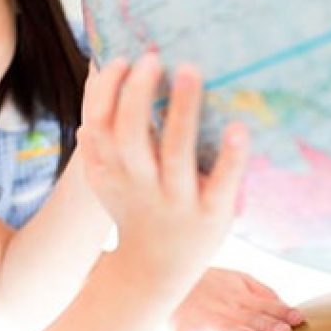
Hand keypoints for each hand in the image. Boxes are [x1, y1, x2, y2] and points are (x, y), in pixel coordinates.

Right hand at [76, 54, 250, 290]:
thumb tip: (92, 87)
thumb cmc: (133, 210)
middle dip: (136, 94)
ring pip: (175, 154)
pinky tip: (239, 127)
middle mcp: (140, 182)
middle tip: (152, 58)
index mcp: (112, 169)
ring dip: (181, 111)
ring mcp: (176, 199)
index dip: (107, 90)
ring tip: (189, 69)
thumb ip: (97, 141)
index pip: (100, 124)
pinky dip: (230, 157)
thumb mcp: (105, 179)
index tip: (123, 59)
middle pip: (130, 135)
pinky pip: (221, 184)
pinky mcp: (212, 214)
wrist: (153, 272)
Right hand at [169, 268, 304, 330]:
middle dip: (268, 325)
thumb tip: (284, 304)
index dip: (283, 311)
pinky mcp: (183, 327)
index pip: (267, 305)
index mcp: (240, 296)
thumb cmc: (210, 280)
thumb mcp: (238, 277)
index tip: (299, 319)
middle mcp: (226, 308)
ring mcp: (205, 318)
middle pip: (251, 317)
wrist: (172, 274)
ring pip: (225, 330)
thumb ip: (262, 291)